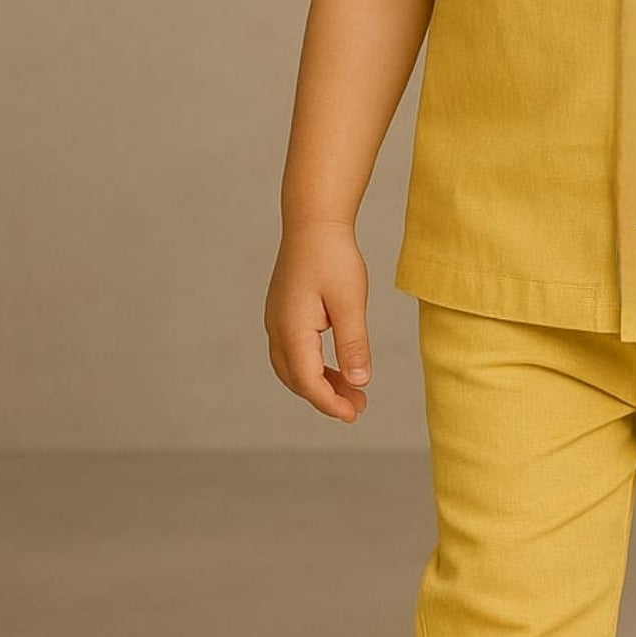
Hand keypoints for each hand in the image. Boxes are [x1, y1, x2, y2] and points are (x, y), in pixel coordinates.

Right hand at [264, 222, 373, 423]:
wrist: (313, 222)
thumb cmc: (333, 257)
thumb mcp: (350, 302)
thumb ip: (353, 343)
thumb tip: (359, 381)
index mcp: (291, 329)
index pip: (308, 381)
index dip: (330, 403)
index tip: (355, 414)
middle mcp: (277, 329)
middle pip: (296, 379)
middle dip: (326, 397)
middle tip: (358, 407)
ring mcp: (276, 321)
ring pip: (293, 367)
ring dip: (320, 383)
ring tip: (353, 392)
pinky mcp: (283, 314)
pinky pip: (294, 352)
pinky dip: (314, 366)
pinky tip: (338, 368)